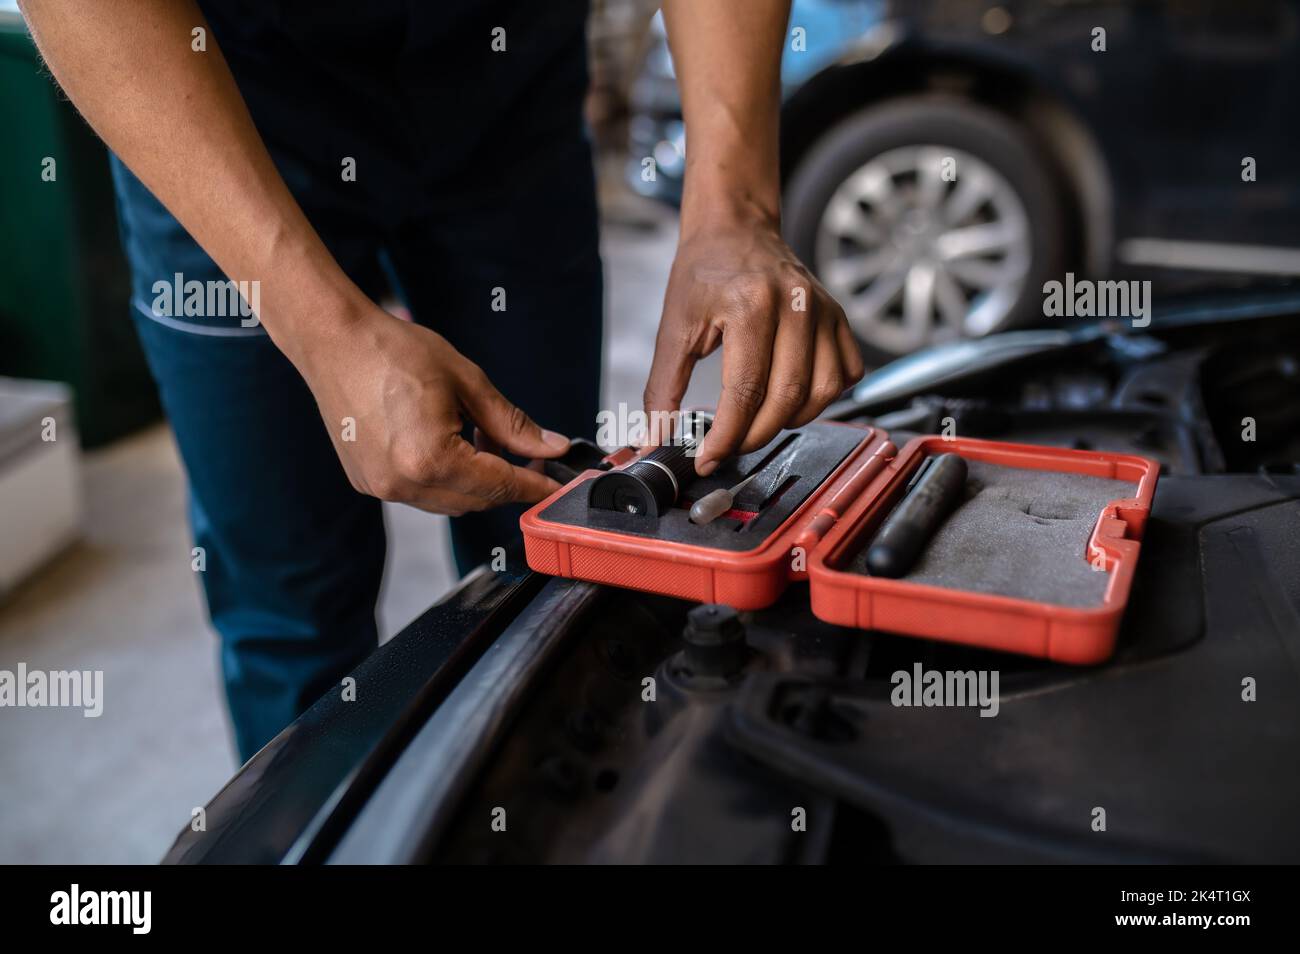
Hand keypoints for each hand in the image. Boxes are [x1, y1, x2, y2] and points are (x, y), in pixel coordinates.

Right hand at [295, 303, 570, 514]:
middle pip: (477, 501)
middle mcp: (403, 483)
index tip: (559, 483)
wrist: (334, 342)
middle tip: (529, 454)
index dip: (534, 486)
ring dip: (476, 481)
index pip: (499, 485)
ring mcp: (382, 487)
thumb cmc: (394, 351)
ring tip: (483, 438)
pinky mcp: (368, 482)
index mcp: (431, 459)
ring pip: (450, 502)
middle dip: (507, 482)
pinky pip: (421, 493)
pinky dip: (445, 477)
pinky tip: (450, 443)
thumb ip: (512, 424)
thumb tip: (551, 448)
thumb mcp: (467, 382)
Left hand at [644, 214, 864, 474]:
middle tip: (728, 446)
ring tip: (758, 422)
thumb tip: (655, 438)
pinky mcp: (838, 317)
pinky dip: (822, 398)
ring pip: (822, 392)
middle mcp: (796, 305)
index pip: (745, 391)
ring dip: (790, 421)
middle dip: (754, 436)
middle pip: (786, 398)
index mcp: (751, 304)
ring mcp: (824, 310)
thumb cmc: (703, 271)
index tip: (708, 457)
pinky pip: (845, 374)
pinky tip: (792, 398)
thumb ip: (662, 388)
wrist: (735, 226)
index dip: (726, 436)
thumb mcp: (673, 327)